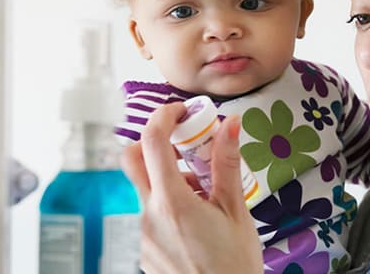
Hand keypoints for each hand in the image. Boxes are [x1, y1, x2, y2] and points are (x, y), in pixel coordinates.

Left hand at [121, 102, 262, 273]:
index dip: (165, 116)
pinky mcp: (145, 250)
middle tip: (187, 146)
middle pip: (133, 160)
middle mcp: (148, 216)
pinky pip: (150, 215)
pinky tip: (198, 221)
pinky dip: (169, 205)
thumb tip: (230, 125)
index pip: (153, 142)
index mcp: (172, 202)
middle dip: (155, 143)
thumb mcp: (236, 210)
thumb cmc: (234, 265)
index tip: (182, 111)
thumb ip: (227, 164)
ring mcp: (143, 235)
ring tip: (206, 195)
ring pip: (145, 190)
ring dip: (169, 179)